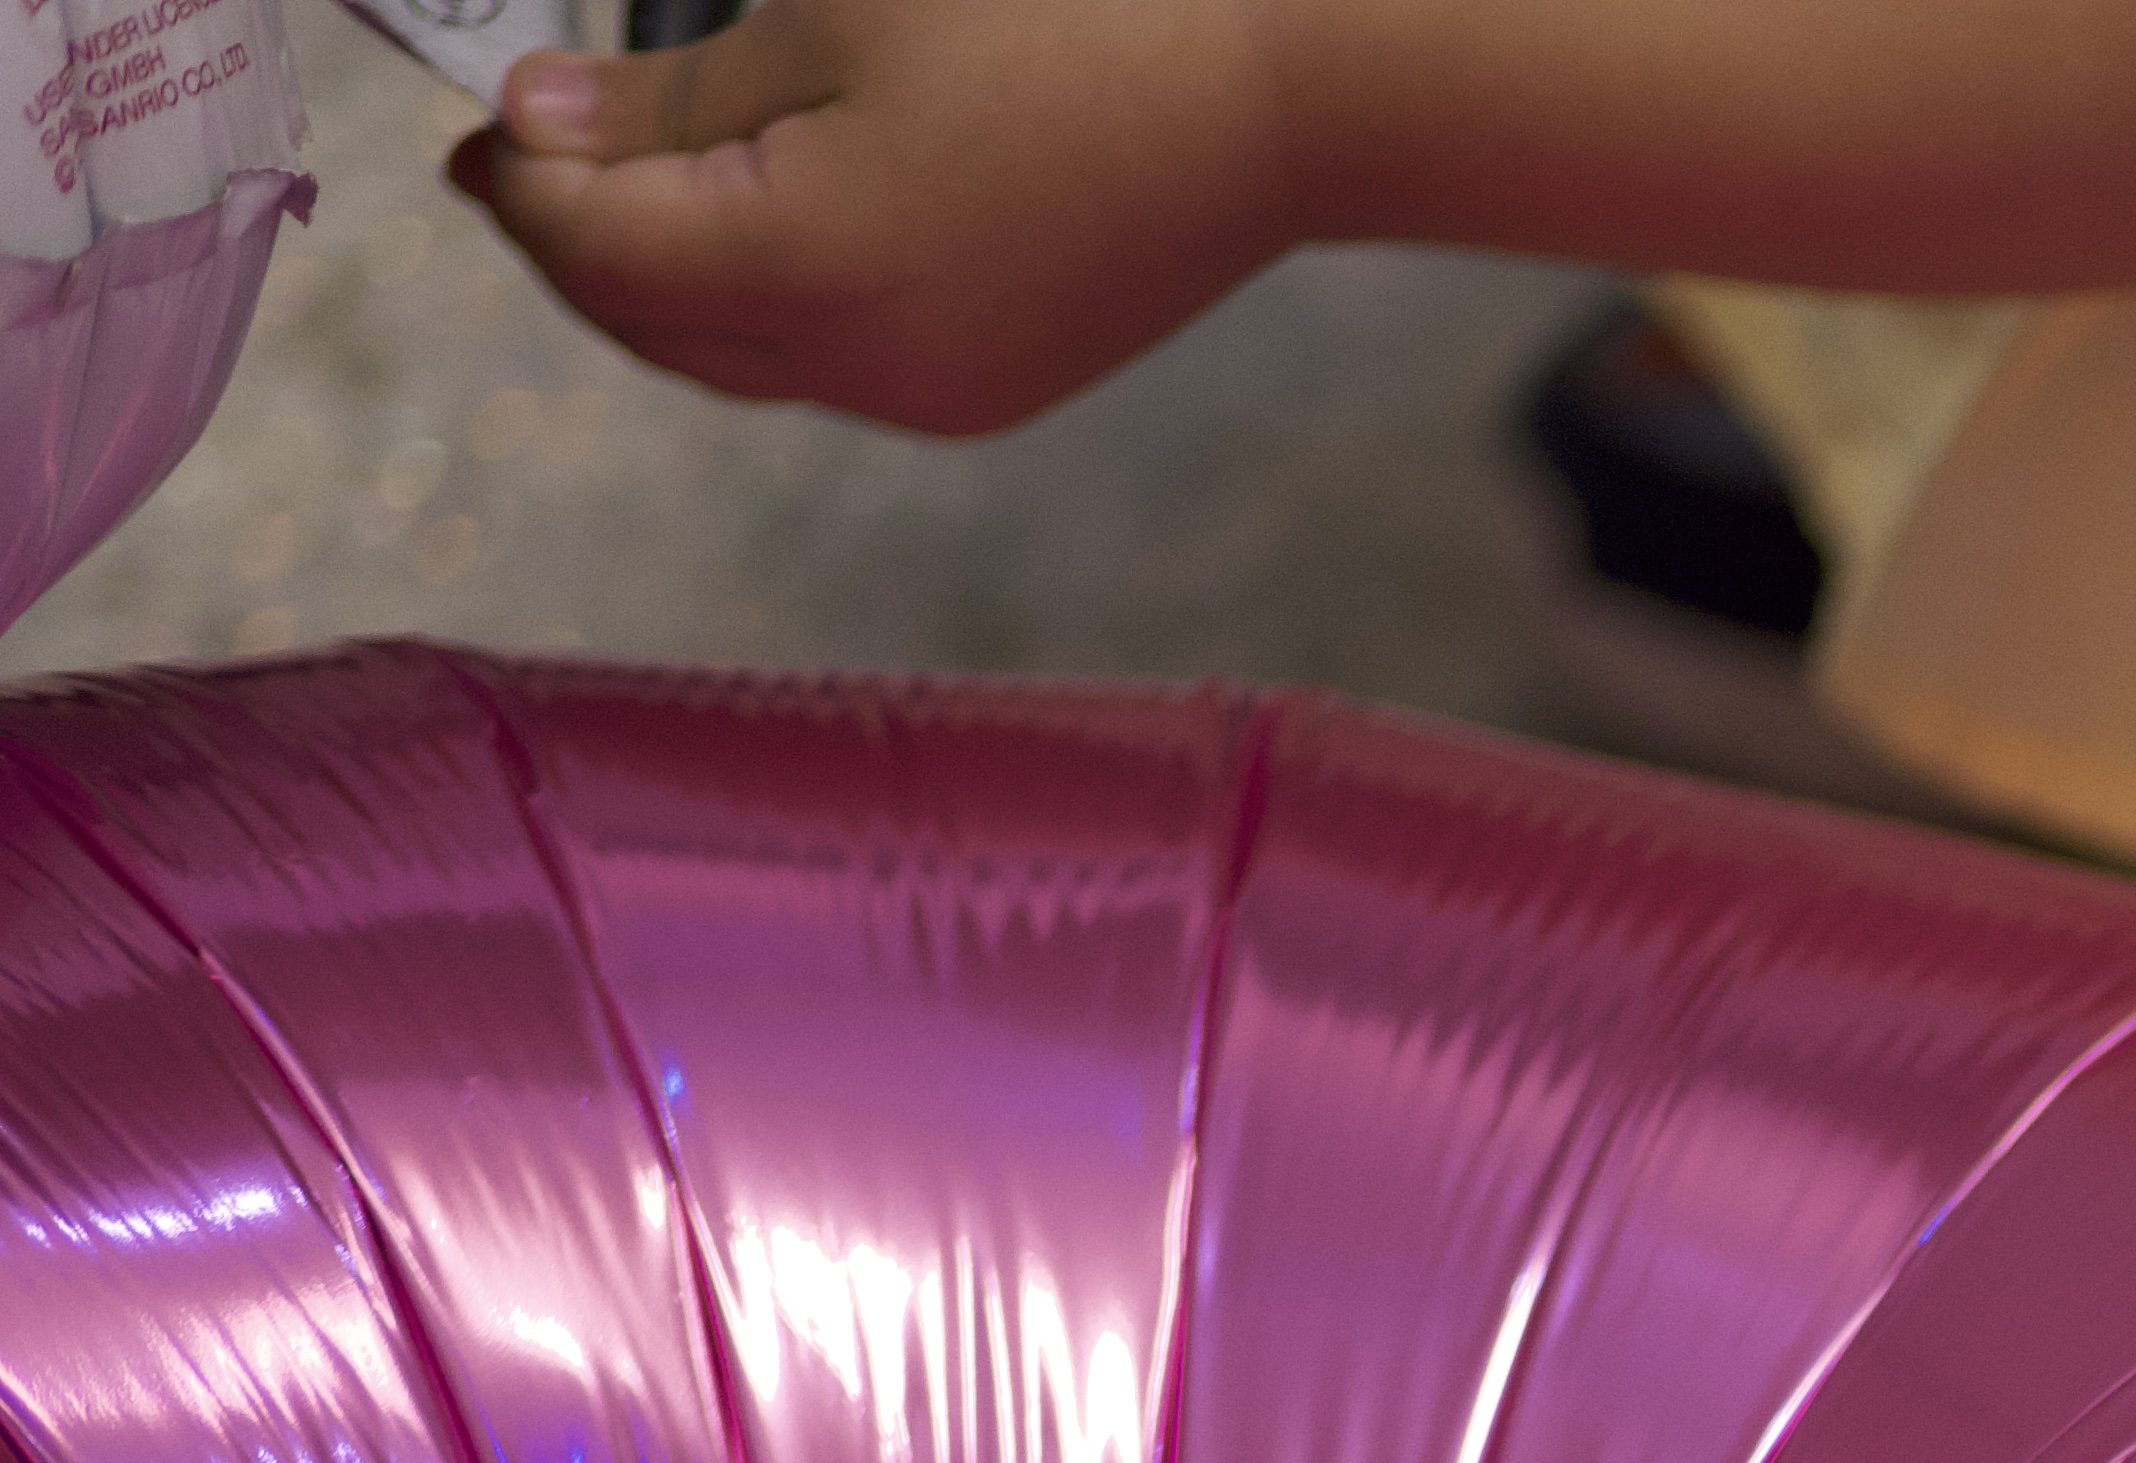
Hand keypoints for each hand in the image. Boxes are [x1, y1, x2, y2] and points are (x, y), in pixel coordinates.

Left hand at [460, 0, 1299, 438]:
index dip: (520, 176)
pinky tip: (759, 231)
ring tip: (628, 190)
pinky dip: (760, 306)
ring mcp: (935, 394)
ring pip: (732, 360)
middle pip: (647, 326)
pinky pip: (827, 367)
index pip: (592, 245)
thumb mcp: (836, 15)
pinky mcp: (990, 388)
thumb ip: (668, 94)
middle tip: (522, 155)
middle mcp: (863, 364)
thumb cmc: (1072, 19)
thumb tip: (538, 125)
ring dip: (661, 284)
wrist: (1288, 93)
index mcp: (808, 261)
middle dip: (572, 241)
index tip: (487, 108)